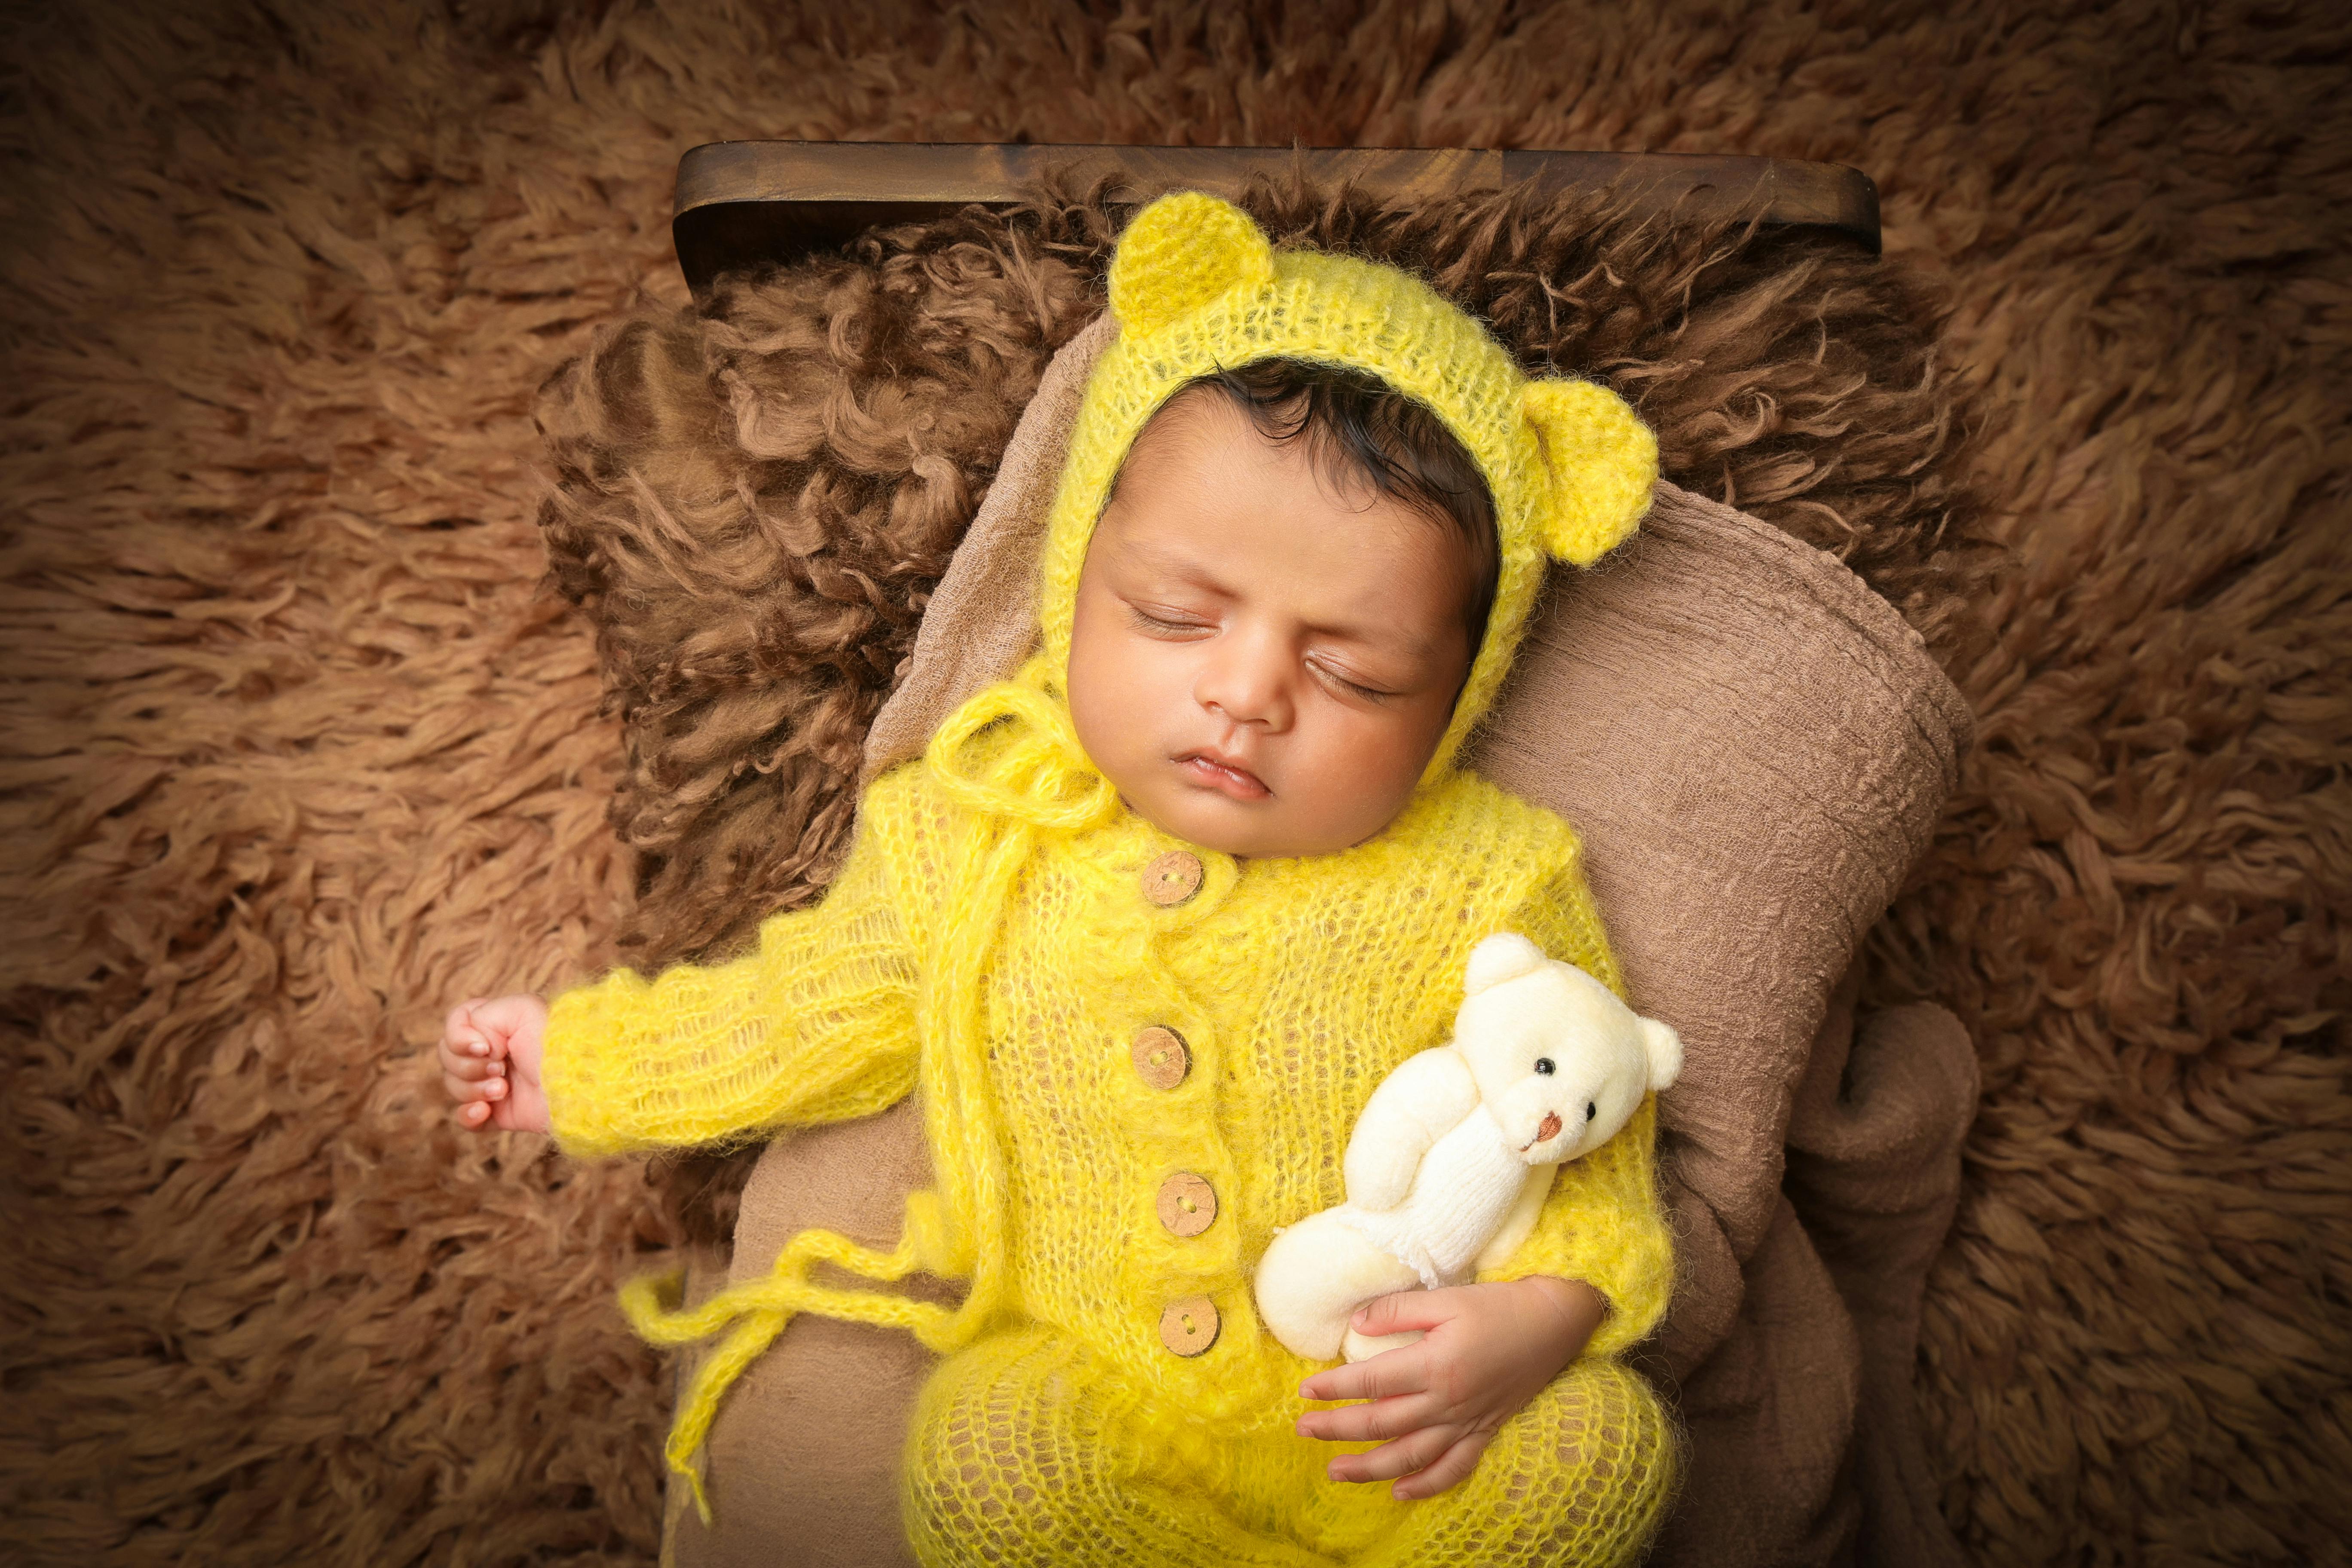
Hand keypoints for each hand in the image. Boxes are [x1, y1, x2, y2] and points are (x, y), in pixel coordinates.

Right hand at [438, 994, 549, 1132]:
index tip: (484, 1046)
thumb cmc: (556, 1043)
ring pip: (454, 1086)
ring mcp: (494, 1082)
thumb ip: (479, 1017)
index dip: (459, 1037)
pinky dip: (469, 1116)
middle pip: (448, 1058)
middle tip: (500, 1068)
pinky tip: (484, 1111)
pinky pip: (466, 1118)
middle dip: (468, 1066)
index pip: (454, 1024)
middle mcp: (493, 1052)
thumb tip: (474, 1050)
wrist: (580, 1085)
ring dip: (473, 1089)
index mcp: (497, 1024)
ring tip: (503, 1089)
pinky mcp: (500, 1113)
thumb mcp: (519, 1010)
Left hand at [1294, 1276, 1607, 1499]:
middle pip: (1382, 1424)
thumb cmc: (1498, 1306)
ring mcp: (1467, 1422)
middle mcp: (1447, 1401)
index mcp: (1434, 1364)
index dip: (1334, 1388)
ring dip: (1370, 1468)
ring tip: (1335, 1472)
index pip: (1371, 1382)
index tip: (1305, 1391)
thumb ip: (1398, 1310)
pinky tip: (1399, 1493)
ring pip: (1411, 1455)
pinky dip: (1426, 1485)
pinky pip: (1453, 1469)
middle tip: (1303, 1430)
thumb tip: (1356, 1325)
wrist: (1553, 1323)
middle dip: (1338, 1429)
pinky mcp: (1485, 1431)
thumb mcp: (1446, 1297)